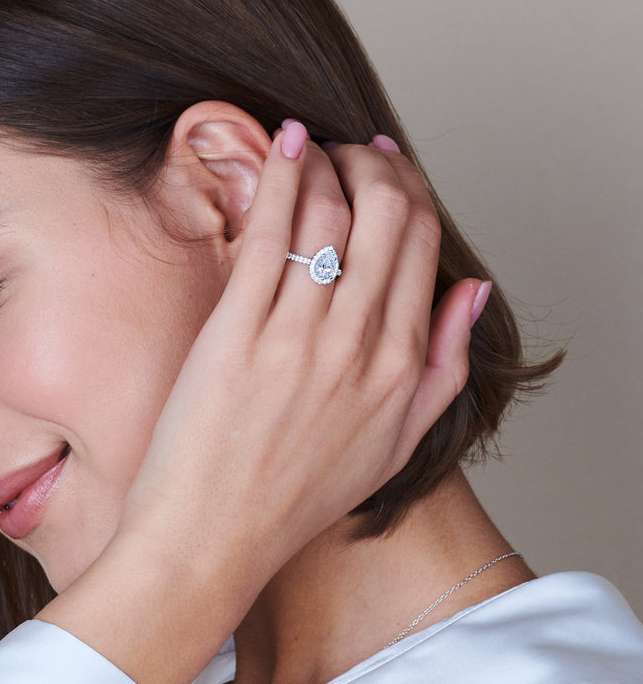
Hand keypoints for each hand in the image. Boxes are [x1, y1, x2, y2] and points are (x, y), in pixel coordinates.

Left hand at [41, 124, 481, 683]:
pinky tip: (279, 144)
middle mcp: (356, 346)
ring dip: (326, 160)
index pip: (424, 245)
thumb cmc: (293, 498)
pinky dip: (278, 177)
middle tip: (350, 149)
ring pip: (330, 212)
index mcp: (399, 368)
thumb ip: (443, 367)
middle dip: (374, 162)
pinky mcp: (236, 334)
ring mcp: (296, 338)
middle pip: (386, 214)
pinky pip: (268, 233)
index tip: (386, 171)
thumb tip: (472, 290)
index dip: (408, 191)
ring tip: (310, 145)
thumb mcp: (394, 446)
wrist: (212, 539)